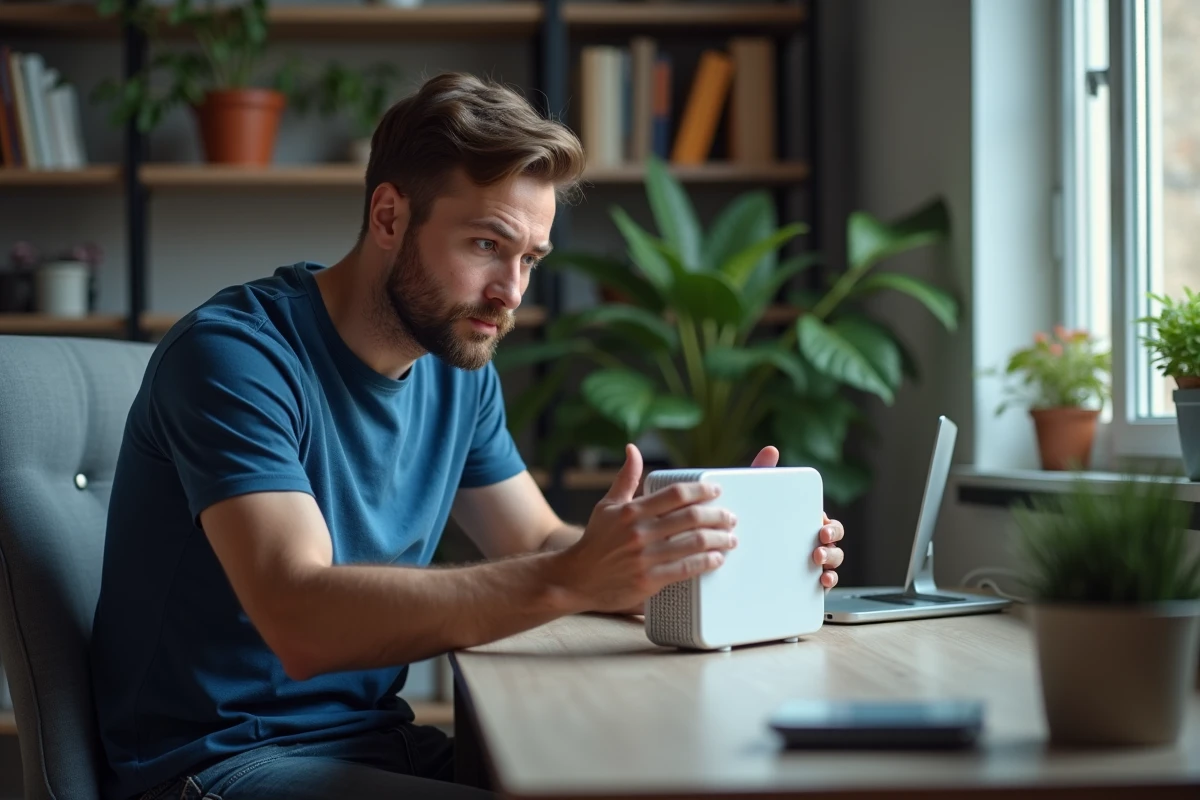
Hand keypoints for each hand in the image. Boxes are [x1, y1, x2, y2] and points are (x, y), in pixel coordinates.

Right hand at [555, 444, 737, 613]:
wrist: (577, 579)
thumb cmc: (595, 541)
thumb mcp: (606, 506)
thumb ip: (625, 478)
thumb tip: (633, 449)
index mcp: (632, 510)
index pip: (675, 494)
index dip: (701, 491)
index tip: (716, 491)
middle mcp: (640, 531)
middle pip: (691, 517)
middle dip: (717, 516)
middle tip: (730, 518)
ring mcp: (646, 557)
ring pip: (694, 543)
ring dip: (719, 540)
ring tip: (730, 539)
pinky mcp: (649, 580)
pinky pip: (686, 569)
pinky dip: (706, 563)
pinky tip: (716, 559)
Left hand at [749, 445, 845, 589]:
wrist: (729, 554)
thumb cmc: (749, 523)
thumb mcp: (753, 499)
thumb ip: (763, 473)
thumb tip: (772, 449)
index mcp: (803, 523)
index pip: (825, 522)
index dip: (829, 525)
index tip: (820, 526)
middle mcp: (810, 542)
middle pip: (834, 540)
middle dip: (833, 539)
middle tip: (820, 541)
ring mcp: (810, 564)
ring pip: (834, 560)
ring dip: (832, 559)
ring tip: (818, 560)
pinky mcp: (805, 583)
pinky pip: (825, 583)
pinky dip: (829, 581)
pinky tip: (822, 581)